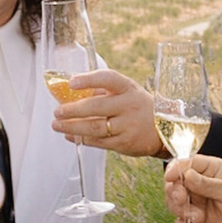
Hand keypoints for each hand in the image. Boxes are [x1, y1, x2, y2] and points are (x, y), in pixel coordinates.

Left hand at [51, 70, 165, 155]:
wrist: (164, 129)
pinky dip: (81, 139)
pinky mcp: (124, 143)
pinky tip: (70, 135)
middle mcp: (128, 106)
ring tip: (57, 125)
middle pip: (96, 107)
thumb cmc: (138, 106)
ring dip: (72, 126)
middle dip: (72, 109)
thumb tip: (70, 91)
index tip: (71, 82)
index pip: (108, 79)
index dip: (88, 80)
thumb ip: (102, 90)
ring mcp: (127, 126)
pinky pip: (98, 142)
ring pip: (94, 127)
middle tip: (58, 111)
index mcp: (128, 88)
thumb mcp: (126, 92)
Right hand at [167, 155, 221, 222]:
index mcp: (209, 170)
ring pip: (174, 205)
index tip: (171, 178)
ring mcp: (196, 203)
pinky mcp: (196, 221)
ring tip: (200, 218)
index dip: (174, 169)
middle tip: (183, 200)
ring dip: (182, 213)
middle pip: (174, 185)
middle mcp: (199, 185)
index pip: (185, 164)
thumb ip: (209, 184)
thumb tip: (187, 175)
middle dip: (175, 193)